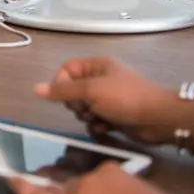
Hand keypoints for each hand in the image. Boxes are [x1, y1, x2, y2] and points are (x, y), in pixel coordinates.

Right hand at [35, 57, 174, 144]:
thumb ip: (63, 91)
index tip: (64, 97)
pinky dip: (97, 125)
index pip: (66, 70)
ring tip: (98, 118)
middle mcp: (101, 79)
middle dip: (75, 103)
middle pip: (72, 91)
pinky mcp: (114, 115)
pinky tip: (105, 128)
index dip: (61, 84)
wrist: (158, 119)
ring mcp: (108, 98)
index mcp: (96, 66)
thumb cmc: (125, 99)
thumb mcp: (91, 91)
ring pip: (82, 107)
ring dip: (86, 116)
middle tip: (86, 108)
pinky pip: (94, 119)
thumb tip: (35, 89)